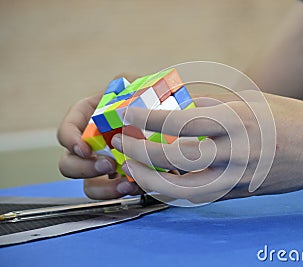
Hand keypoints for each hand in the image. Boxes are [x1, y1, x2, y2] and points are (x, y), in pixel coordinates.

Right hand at [57, 74, 141, 198]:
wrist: (171, 123)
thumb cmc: (150, 99)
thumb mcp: (137, 85)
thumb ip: (126, 83)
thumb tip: (122, 85)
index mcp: (89, 120)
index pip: (67, 131)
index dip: (70, 141)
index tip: (84, 149)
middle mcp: (92, 144)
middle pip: (69, 163)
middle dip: (84, 168)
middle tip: (108, 165)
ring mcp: (105, 164)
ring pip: (89, 185)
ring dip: (104, 189)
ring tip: (127, 184)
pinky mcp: (121, 178)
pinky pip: (114, 192)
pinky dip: (125, 193)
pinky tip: (140, 185)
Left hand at [110, 90, 302, 204]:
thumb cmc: (291, 119)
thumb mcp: (252, 101)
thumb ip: (215, 106)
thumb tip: (182, 108)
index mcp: (236, 122)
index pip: (181, 122)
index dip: (148, 119)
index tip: (128, 115)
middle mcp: (234, 152)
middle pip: (175, 159)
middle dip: (140, 153)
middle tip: (124, 143)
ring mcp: (238, 178)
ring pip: (183, 189)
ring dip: (152, 181)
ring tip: (135, 170)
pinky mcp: (241, 194)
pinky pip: (201, 197)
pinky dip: (176, 190)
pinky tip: (163, 181)